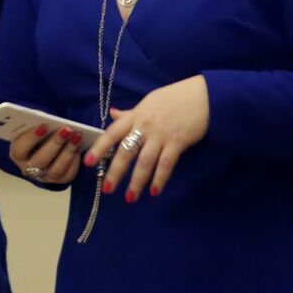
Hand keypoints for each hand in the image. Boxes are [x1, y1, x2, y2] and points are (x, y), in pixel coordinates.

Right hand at [9, 123, 84, 185]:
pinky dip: (75, 161)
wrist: (44, 145)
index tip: (43, 126)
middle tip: (66, 130)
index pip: (19, 149)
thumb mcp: (32, 125)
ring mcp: (44, 177)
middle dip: (54, 144)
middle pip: (40, 161)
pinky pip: (68, 175)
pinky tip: (79, 147)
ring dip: (68, 152)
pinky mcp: (59, 180)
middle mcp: (28, 169)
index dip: (30, 138)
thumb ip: (34, 122)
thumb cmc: (38, 132)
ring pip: (56, 170)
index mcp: (17, 154)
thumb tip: (46, 118)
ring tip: (77, 137)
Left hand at [83, 75, 209, 201]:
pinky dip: (159, 178)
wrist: (203, 95)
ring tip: (130, 197)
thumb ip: (131, 113)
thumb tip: (113, 114)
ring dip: (136, 181)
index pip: (112, 132)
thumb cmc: (175, 97)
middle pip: (126, 151)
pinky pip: (166, 164)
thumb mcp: (149, 102)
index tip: (89, 162)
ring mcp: (161, 135)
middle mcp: (144, 126)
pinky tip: (154, 191)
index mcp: (135, 115)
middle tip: (107, 188)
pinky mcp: (177, 142)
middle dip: (115, 171)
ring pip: (144, 161)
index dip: (99, 147)